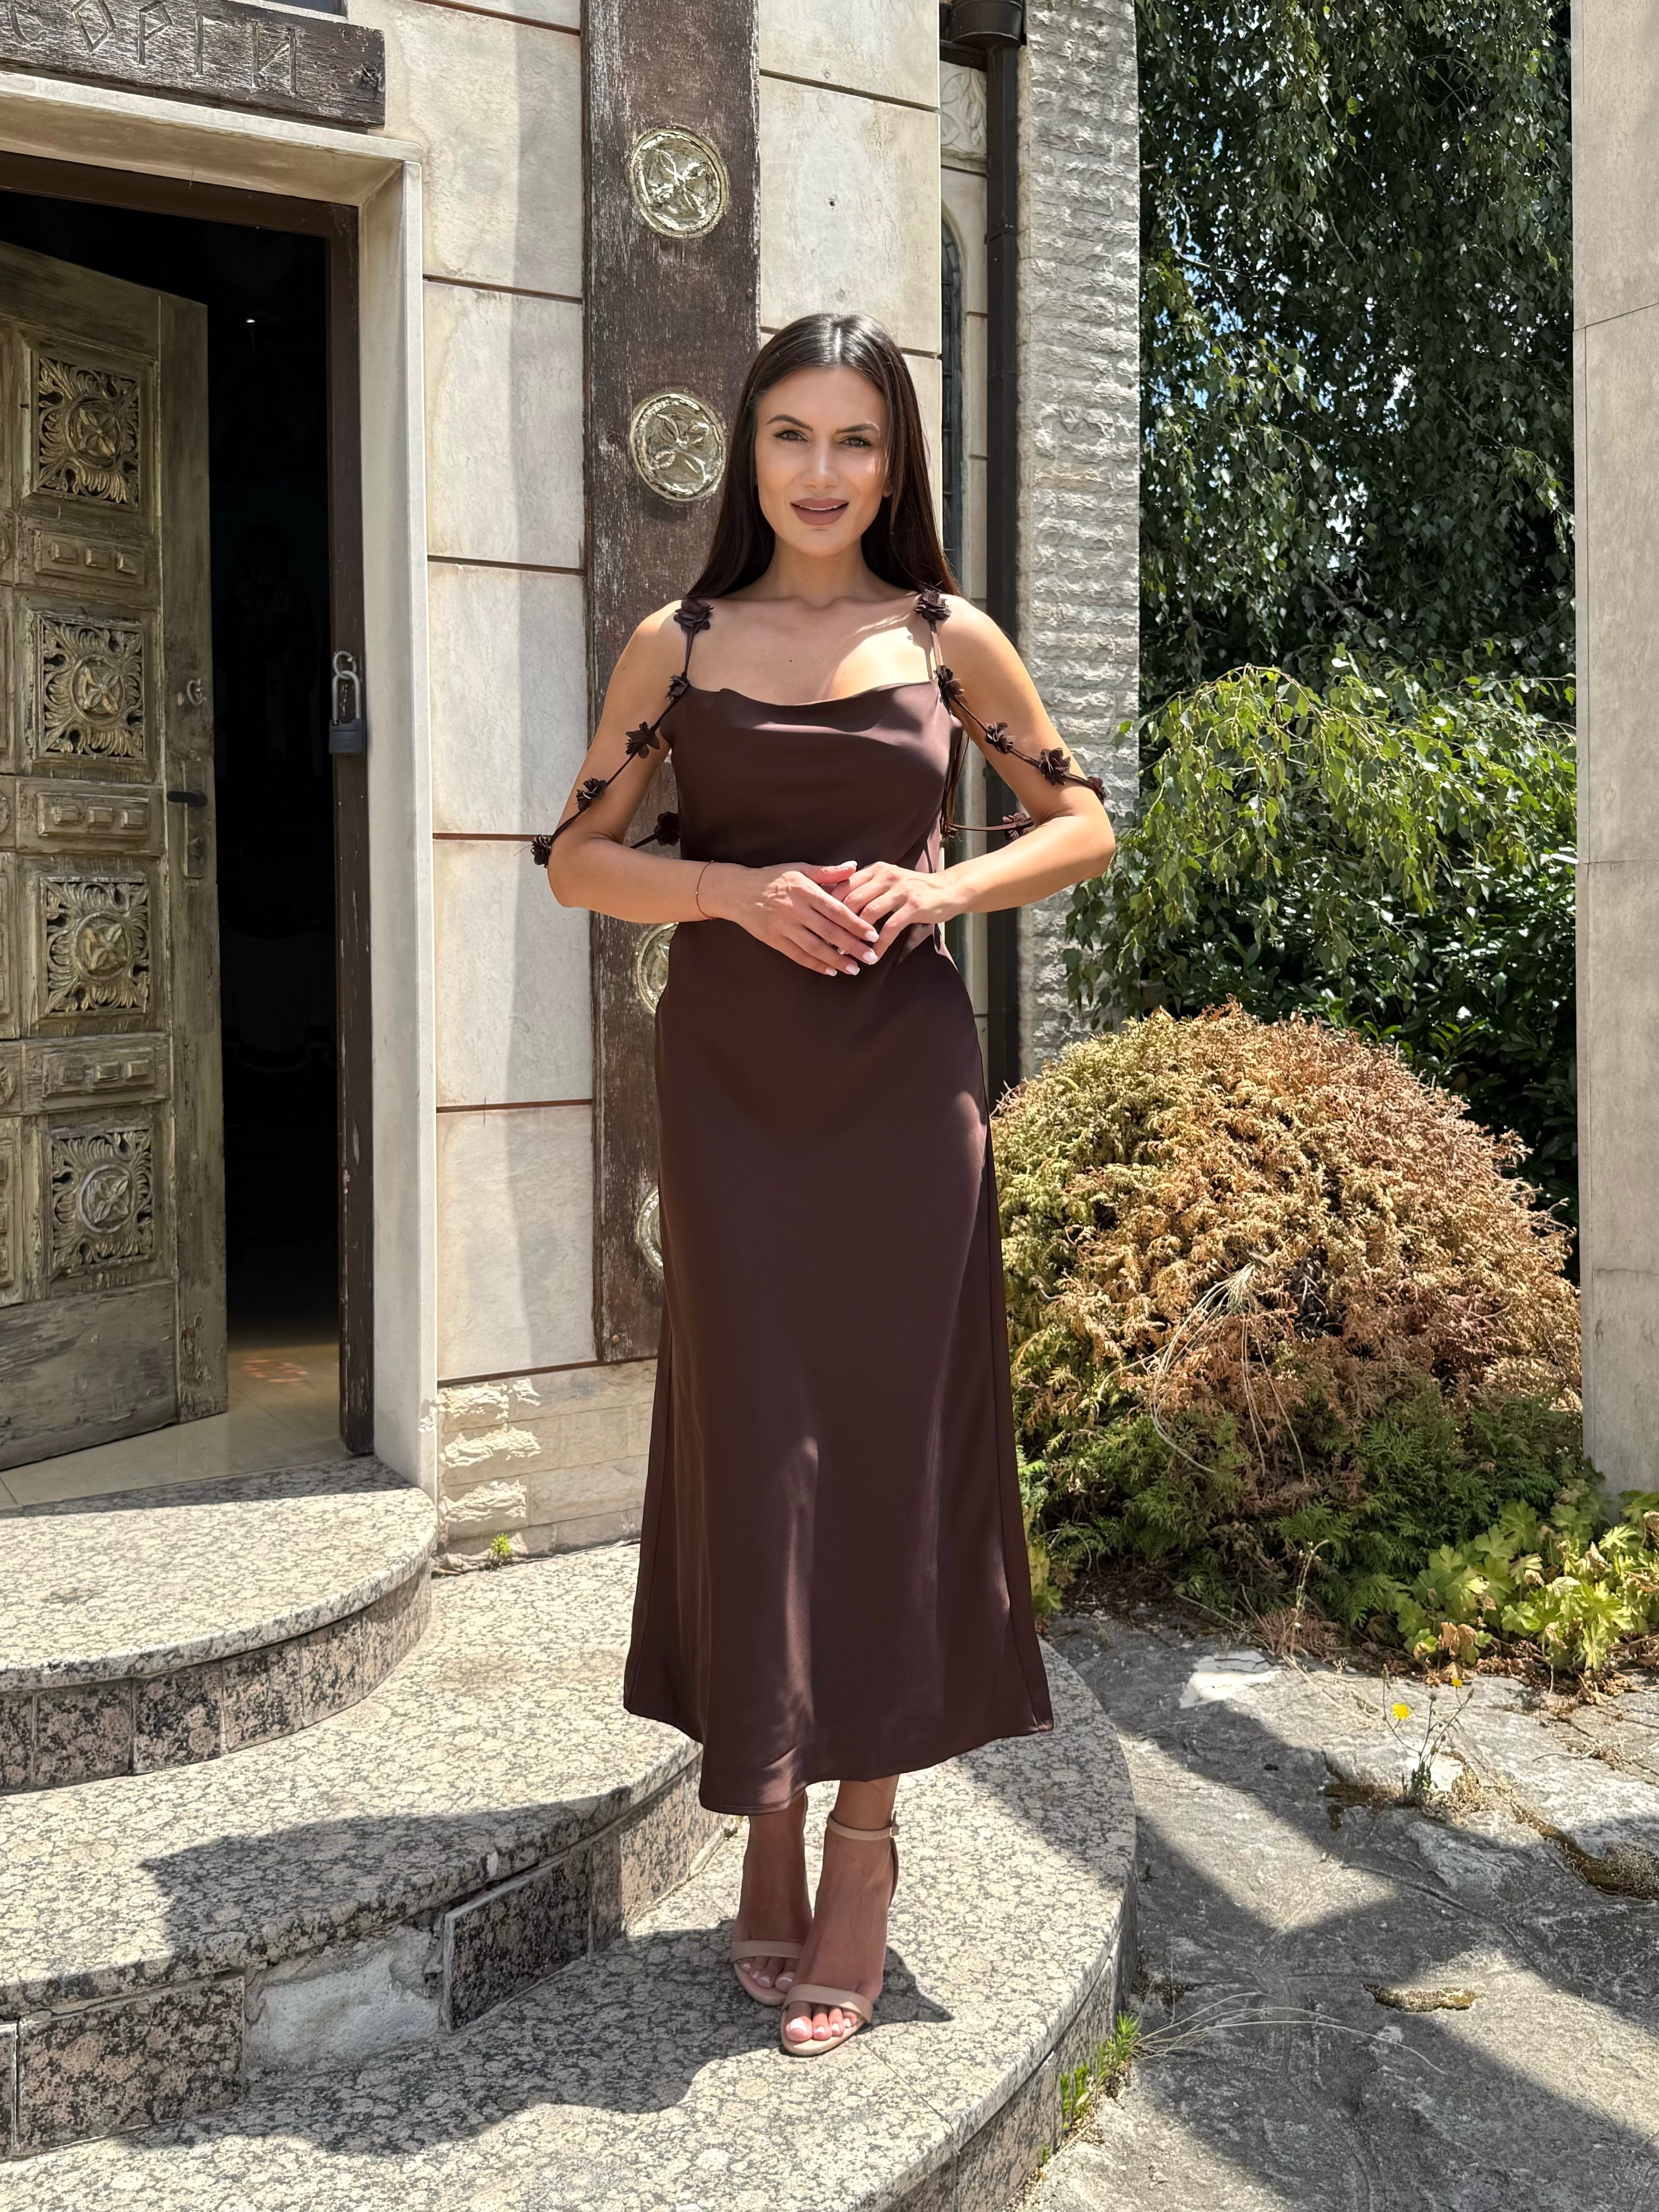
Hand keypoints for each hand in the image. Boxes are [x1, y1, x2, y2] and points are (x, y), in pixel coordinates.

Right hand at [702, 860, 882, 975]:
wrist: (738, 891)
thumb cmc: (773, 878)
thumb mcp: (800, 869)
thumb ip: (828, 872)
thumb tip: (854, 867)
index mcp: (805, 891)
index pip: (836, 910)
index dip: (856, 924)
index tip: (873, 935)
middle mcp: (795, 910)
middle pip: (829, 932)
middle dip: (852, 947)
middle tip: (871, 958)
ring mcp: (784, 927)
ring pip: (815, 948)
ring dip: (836, 960)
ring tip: (854, 969)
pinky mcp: (774, 940)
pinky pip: (798, 956)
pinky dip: (815, 965)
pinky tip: (830, 971)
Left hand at [841, 863, 958, 960]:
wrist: (949, 889)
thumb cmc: (914, 888)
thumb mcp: (889, 880)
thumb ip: (867, 887)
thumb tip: (837, 904)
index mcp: (876, 870)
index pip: (845, 885)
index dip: (830, 906)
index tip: (822, 924)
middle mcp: (886, 876)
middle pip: (853, 899)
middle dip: (839, 924)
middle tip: (830, 943)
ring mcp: (901, 891)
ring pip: (869, 913)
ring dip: (856, 936)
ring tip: (849, 953)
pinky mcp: (913, 907)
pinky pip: (890, 928)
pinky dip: (879, 944)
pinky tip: (873, 956)